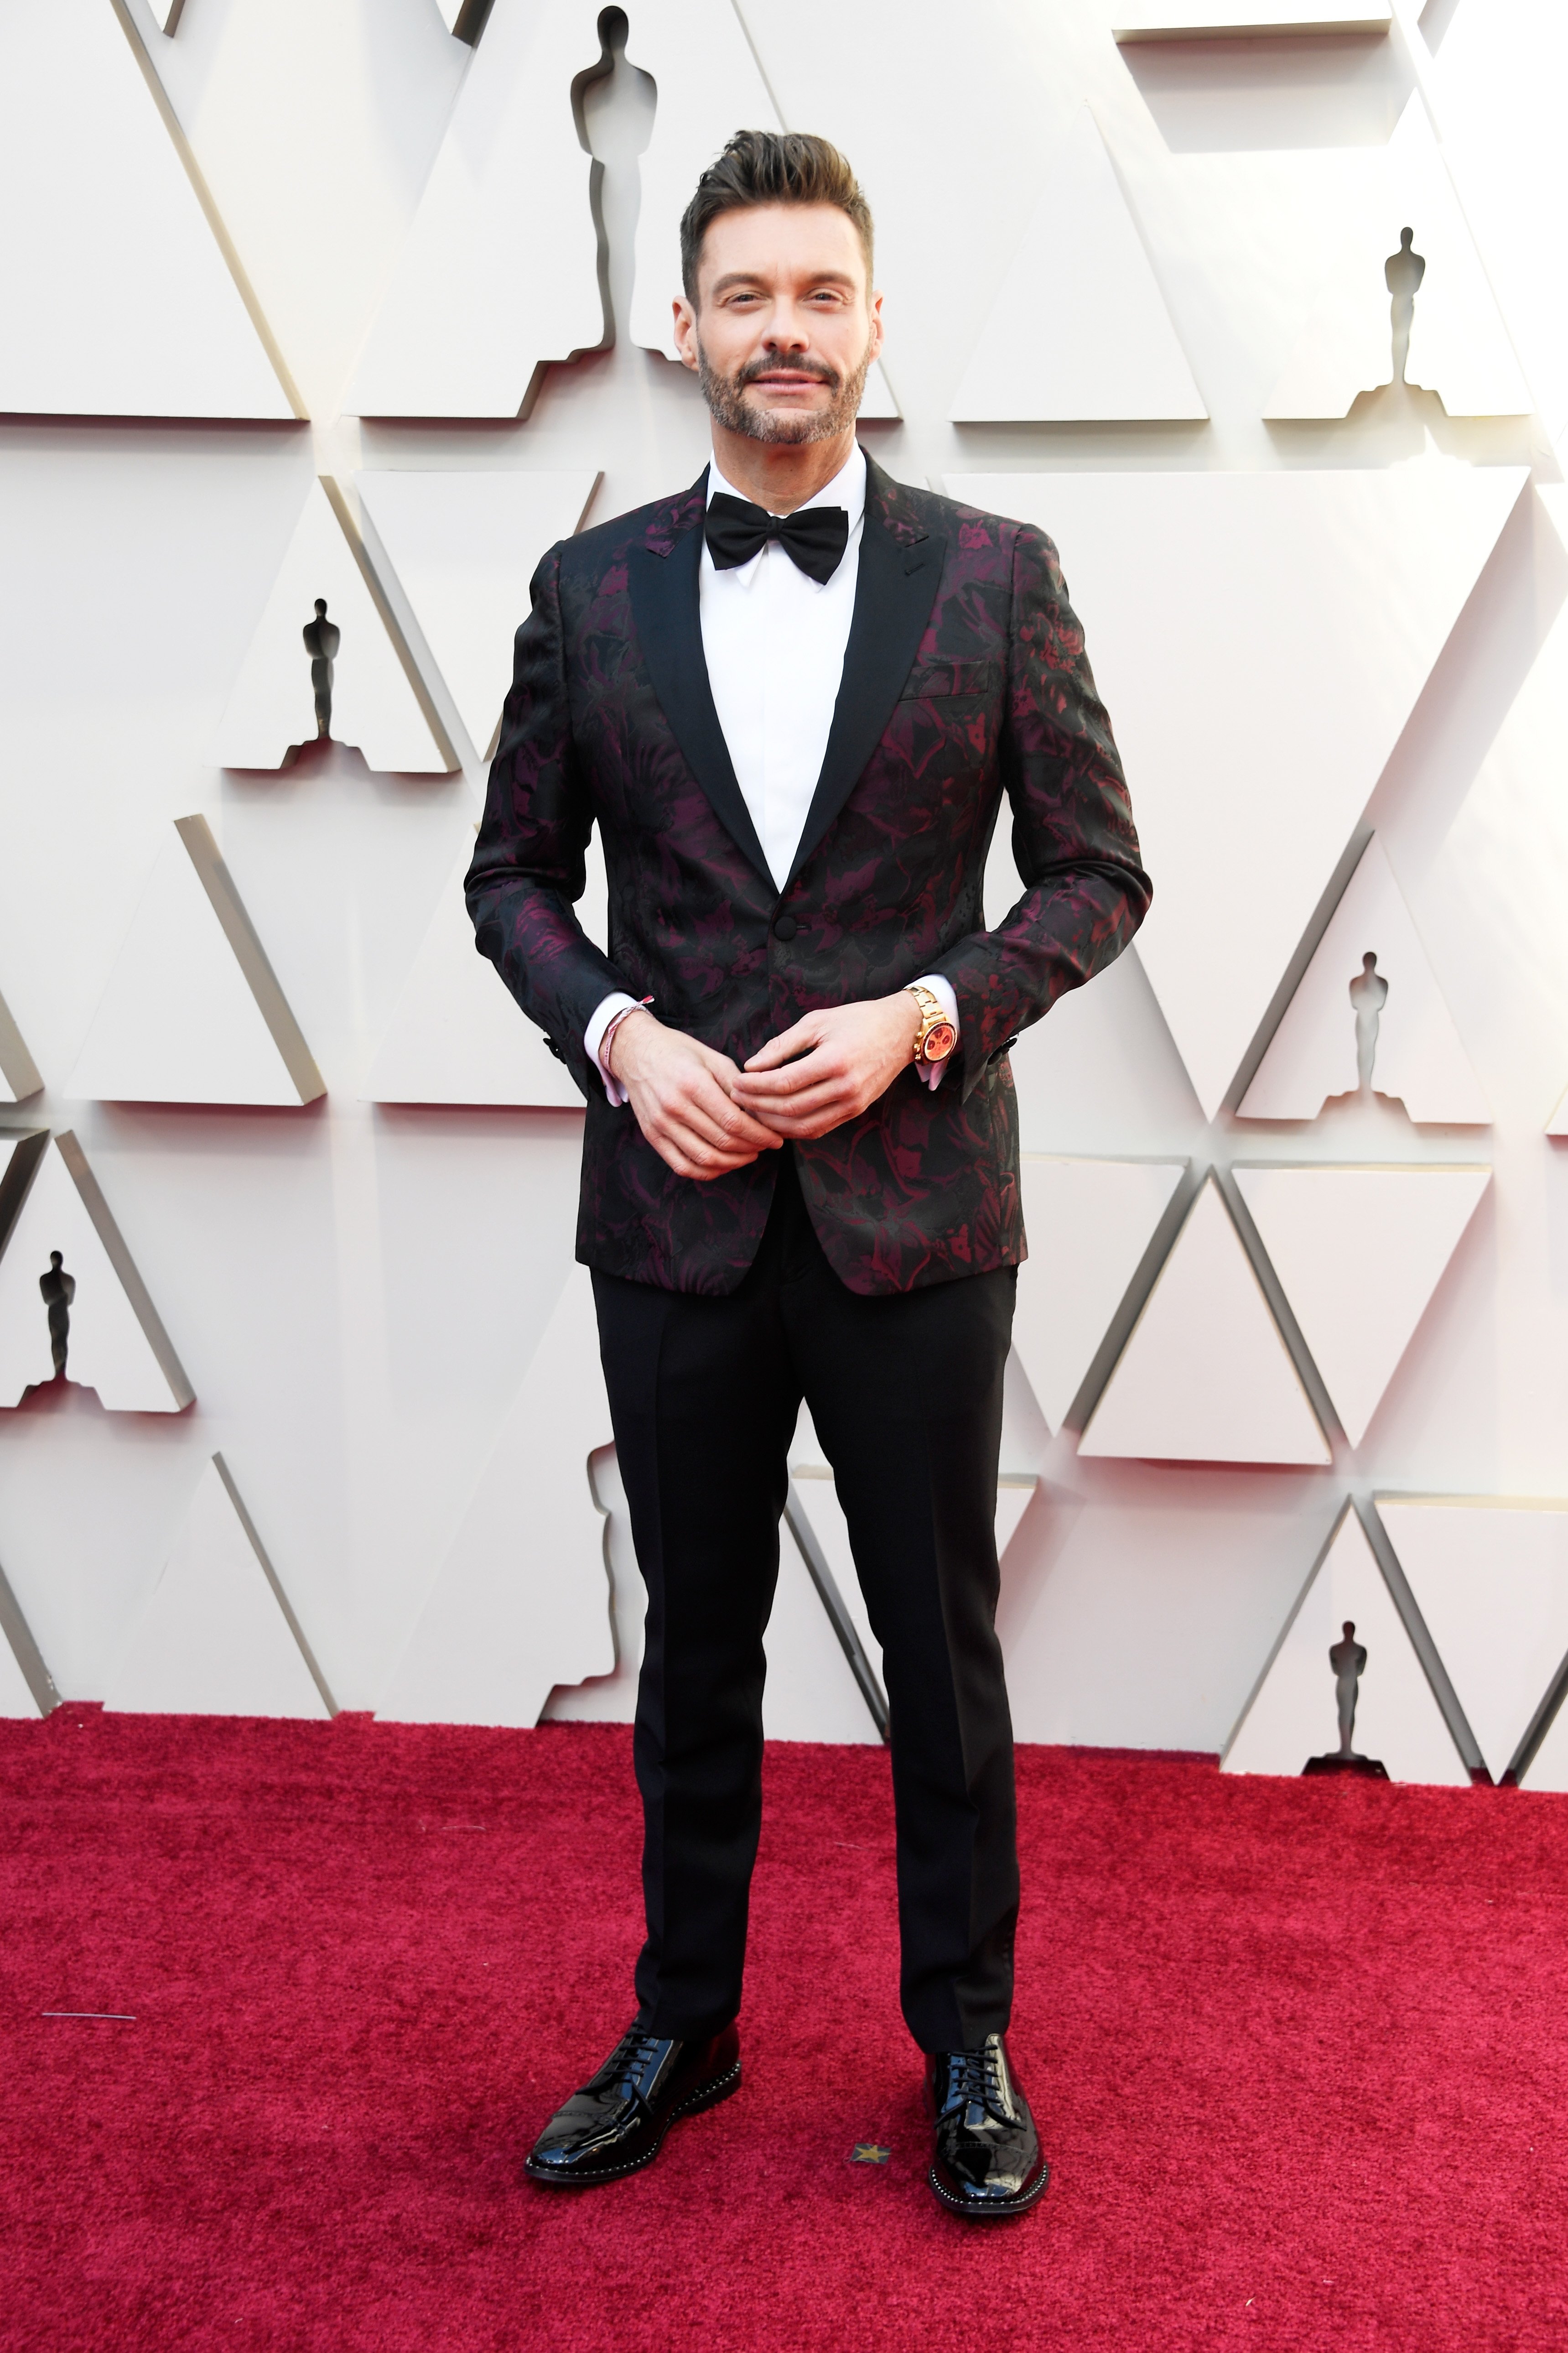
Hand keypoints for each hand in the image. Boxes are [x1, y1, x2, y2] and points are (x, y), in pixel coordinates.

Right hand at [608, 1009, 782, 1180]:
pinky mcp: (652, 1136)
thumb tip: (760, 1113)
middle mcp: (674, 1107)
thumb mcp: (712, 1058)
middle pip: (722, 1141)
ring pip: (704, 1158)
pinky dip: (707, 1171)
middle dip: (752, 1148)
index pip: (734, 1121)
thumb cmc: (678, 1052)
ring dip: (733, 1162)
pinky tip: (723, 1164)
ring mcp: (661, 1124)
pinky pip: (682, 1166)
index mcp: (693, 1084)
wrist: (635, 1051)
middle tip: (766, 1146)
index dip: (759, 1134)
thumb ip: (737, 1086)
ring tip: (749, 1155)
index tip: (775, 1138)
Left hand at [731, 994, 922, 1139]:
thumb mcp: (817, 1021)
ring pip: (803, 1126)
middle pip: (790, 1108)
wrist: (901, 1031)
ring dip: (773, 1123)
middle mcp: (845, 1087)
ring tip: (752, 1110)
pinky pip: (819, 1129)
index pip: (784, 1083)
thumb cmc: (857, 1020)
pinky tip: (776, 1119)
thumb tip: (751, 1065)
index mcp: (834, 1061)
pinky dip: (794, 1129)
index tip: (736, 1082)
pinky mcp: (856, 1111)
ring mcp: (853, 1103)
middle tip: (737, 1097)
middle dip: (758, 1105)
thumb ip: (782, 1044)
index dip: (755, 1086)